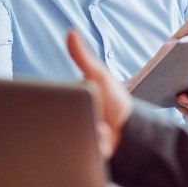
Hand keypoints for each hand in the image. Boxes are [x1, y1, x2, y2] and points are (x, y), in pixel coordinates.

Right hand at [67, 31, 131, 158]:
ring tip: (104, 132)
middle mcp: (68, 120)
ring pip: (73, 141)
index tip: (83, 105)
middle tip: (98, 122)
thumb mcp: (98, 75)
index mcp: (67, 100)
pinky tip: (106, 145)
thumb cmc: (114, 100)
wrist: (132, 130)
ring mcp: (76, 138)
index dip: (66, 107)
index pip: (55, 103)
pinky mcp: (84, 154)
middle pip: (63, 124)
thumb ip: (82, 56)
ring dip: (91, 137)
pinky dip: (95, 150)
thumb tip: (71, 33)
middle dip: (82, 123)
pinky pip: (82, 154)